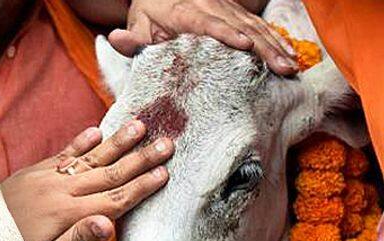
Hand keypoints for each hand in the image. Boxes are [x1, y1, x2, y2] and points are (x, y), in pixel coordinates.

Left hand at [0, 121, 172, 240]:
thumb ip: (78, 240)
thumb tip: (109, 224)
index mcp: (69, 214)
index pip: (115, 199)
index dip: (142, 186)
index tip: (166, 173)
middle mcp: (61, 190)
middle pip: (109, 173)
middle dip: (141, 158)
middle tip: (168, 142)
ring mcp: (47, 177)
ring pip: (89, 157)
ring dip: (117, 142)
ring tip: (140, 125)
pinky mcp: (33, 172)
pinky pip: (62, 153)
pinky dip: (81, 142)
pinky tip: (97, 130)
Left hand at [110, 0, 298, 75]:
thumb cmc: (150, 9)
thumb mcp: (137, 22)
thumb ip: (131, 38)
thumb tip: (114, 39)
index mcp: (187, 13)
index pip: (210, 23)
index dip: (227, 34)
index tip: (244, 46)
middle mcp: (213, 8)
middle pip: (242, 27)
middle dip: (264, 47)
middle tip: (282, 67)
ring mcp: (228, 9)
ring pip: (256, 26)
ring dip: (275, 45)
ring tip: (291, 66)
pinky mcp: (237, 13)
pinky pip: (260, 25)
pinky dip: (276, 39)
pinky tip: (290, 54)